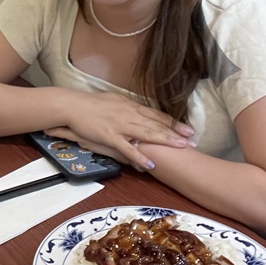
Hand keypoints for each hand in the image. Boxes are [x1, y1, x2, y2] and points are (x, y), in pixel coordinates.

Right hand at [44, 90, 193, 169]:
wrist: (72, 105)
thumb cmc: (91, 103)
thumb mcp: (114, 100)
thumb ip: (128, 107)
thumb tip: (139, 112)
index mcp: (130, 106)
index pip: (156, 115)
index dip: (173, 123)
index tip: (188, 129)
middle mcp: (129, 114)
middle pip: (156, 124)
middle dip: (176, 133)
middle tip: (192, 140)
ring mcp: (120, 125)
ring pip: (146, 133)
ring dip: (165, 141)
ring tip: (181, 148)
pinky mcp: (109, 136)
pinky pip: (127, 148)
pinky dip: (140, 156)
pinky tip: (150, 164)